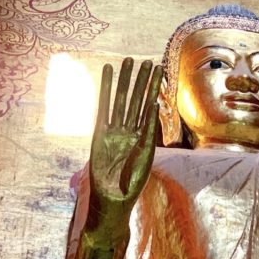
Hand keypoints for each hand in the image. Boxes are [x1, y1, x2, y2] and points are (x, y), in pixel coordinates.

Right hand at [86, 58, 161, 238]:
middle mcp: (130, 130)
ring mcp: (115, 130)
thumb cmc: (132, 182)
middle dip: (142, 80)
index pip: (150, 106)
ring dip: (125, 80)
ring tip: (128, 61)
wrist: (113, 198)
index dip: (153, 89)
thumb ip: (149, 130)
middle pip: (137, 99)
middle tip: (146, 60)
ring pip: (122, 100)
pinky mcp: (100, 133)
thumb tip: (153, 106)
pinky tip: (108, 75)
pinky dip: (106, 90)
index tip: (159, 71)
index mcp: (144, 136)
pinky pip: (104, 107)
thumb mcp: (145, 154)